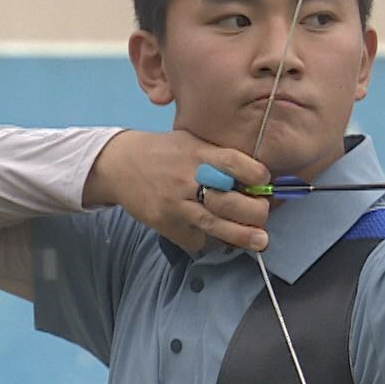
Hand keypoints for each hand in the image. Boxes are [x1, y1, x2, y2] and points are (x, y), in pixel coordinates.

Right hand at [86, 130, 271, 251]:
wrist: (119, 166)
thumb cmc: (164, 152)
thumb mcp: (192, 141)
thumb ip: (220, 157)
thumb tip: (257, 178)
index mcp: (197, 153)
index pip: (234, 163)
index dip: (256, 174)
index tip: (265, 181)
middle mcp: (186, 178)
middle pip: (228, 200)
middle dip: (254, 211)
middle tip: (263, 214)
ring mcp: (174, 204)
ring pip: (214, 224)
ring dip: (241, 235)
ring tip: (260, 242)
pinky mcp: (165, 224)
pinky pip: (194, 239)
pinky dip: (207, 240)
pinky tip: (215, 235)